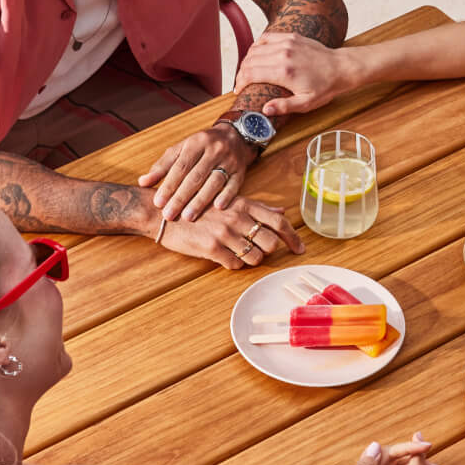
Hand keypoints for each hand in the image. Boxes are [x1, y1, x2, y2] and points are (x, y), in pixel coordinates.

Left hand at [140, 123, 253, 221]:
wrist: (235, 136)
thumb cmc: (202, 146)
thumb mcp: (181, 150)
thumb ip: (162, 166)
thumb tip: (143, 182)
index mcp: (195, 143)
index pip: (180, 167)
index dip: (168, 185)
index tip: (158, 203)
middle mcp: (213, 150)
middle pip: (195, 176)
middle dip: (181, 197)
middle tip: (168, 215)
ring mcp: (229, 161)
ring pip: (214, 182)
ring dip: (200, 201)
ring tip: (188, 217)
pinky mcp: (241, 171)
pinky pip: (234, 185)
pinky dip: (226, 196)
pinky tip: (218, 207)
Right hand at [154, 195, 304, 268]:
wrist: (163, 211)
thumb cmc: (197, 205)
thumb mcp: (229, 200)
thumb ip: (257, 206)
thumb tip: (282, 210)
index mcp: (243, 204)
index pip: (278, 221)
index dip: (293, 237)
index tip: (300, 249)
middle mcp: (237, 217)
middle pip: (271, 242)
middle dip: (267, 250)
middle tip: (257, 250)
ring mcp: (224, 233)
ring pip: (255, 257)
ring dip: (250, 259)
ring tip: (236, 252)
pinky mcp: (211, 248)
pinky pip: (235, 265)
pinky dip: (233, 264)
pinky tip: (222, 255)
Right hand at [235, 30, 355, 116]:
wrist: (340, 67)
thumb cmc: (325, 87)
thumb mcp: (307, 103)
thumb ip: (284, 106)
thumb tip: (265, 109)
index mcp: (284, 72)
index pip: (250, 74)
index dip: (239, 83)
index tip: (238, 90)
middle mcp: (282, 54)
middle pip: (249, 61)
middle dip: (241, 73)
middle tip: (241, 83)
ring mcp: (286, 43)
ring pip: (254, 49)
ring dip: (247, 60)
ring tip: (247, 71)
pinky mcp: (290, 36)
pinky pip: (265, 38)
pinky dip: (256, 46)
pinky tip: (256, 55)